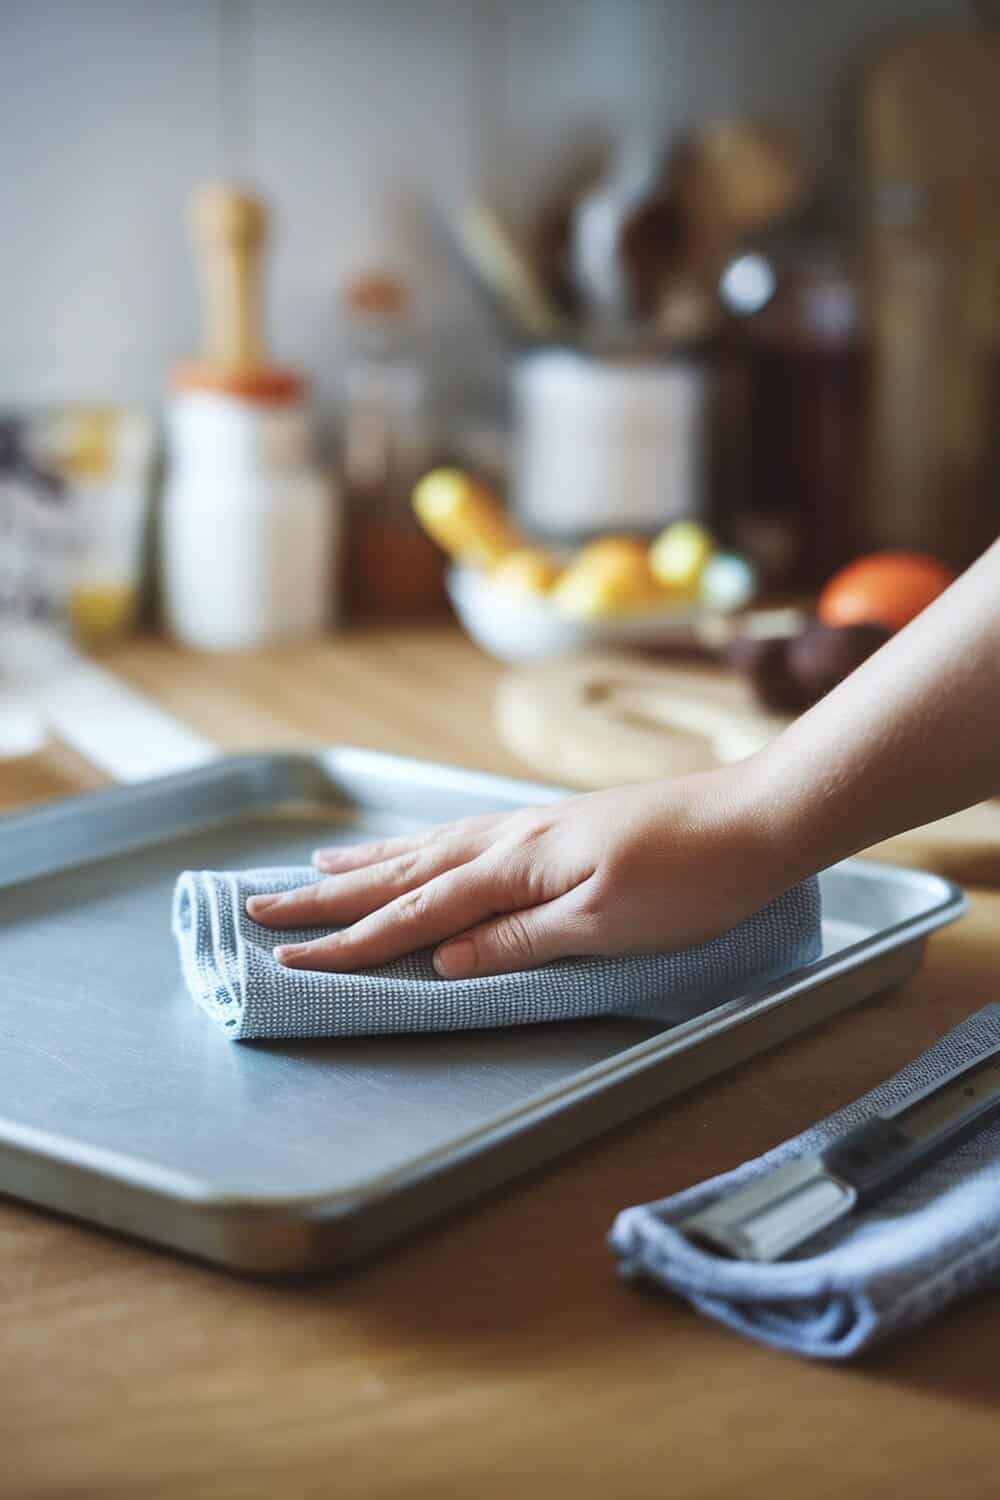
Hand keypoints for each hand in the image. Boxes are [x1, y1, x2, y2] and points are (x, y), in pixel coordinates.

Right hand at [246, 767, 782, 978]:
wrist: (755, 817)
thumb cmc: (692, 879)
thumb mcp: (605, 924)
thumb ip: (518, 939)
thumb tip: (439, 957)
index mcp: (516, 866)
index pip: (415, 911)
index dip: (350, 939)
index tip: (289, 955)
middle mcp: (510, 838)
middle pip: (402, 871)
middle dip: (329, 894)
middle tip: (261, 901)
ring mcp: (531, 826)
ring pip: (427, 846)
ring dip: (366, 861)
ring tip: (315, 866)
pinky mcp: (554, 824)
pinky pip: (462, 834)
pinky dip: (420, 843)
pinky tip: (417, 845)